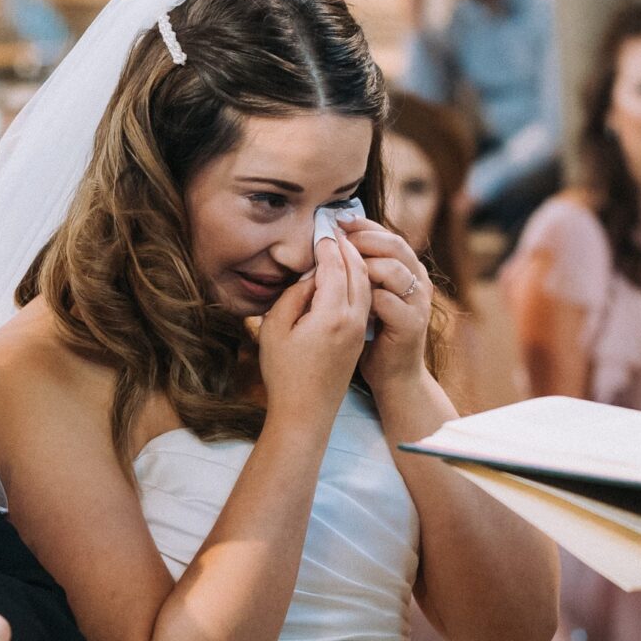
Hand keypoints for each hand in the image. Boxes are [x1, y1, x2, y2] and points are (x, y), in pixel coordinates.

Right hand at [257, 229, 371, 429]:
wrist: (305, 414)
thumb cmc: (283, 374)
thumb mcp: (275, 329)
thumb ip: (294, 295)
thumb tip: (313, 274)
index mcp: (332, 315)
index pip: (335, 265)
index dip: (327, 244)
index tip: (319, 227)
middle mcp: (353, 319)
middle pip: (357, 270)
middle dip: (347, 246)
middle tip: (334, 227)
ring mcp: (359, 329)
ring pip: (365, 283)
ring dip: (356, 261)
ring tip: (341, 244)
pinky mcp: (359, 337)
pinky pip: (364, 298)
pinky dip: (358, 279)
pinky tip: (346, 273)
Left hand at [339, 216, 432, 391]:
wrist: (393, 375)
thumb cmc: (374, 333)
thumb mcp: (366, 295)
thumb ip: (359, 271)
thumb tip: (332, 242)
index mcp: (408, 269)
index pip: (388, 235)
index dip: (363, 225)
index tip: (335, 220)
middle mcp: (418, 281)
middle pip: (395, 245)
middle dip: (362, 239)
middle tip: (335, 238)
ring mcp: (418, 303)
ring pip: (393, 269)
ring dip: (363, 265)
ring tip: (338, 269)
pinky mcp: (412, 325)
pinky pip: (387, 301)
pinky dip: (364, 296)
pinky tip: (345, 301)